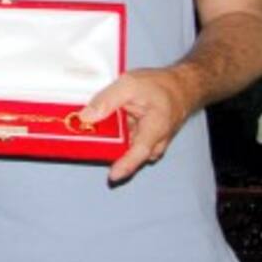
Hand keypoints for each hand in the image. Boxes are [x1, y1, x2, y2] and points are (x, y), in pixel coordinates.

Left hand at [80, 66, 193, 183]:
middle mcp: (152, 142)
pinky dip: (111, 133)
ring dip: (106, 140)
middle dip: (105, 149)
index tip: (112, 176)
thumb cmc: (160, 86)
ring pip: (123, 147)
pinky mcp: (139, 138)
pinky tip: (99, 123)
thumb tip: (86, 117)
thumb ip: (107, 100)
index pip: (139, 153)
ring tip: (87, 129)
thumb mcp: (130, 84)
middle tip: (81, 140)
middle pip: (126, 153)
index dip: (125, 165)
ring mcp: (146, 142)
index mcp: (155, 130)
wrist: (180, 87)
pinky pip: (122, 140)